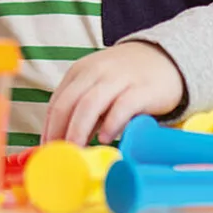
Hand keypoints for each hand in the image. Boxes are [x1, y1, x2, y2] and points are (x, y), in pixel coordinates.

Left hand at [43, 42, 184, 144]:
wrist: (164, 59)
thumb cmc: (126, 80)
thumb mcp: (98, 88)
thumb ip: (83, 111)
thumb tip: (66, 141)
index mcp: (80, 72)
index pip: (57, 101)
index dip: (49, 127)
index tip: (47, 148)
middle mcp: (95, 72)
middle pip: (69, 102)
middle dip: (59, 130)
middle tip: (58, 154)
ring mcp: (118, 79)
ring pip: (90, 104)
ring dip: (79, 129)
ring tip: (76, 150)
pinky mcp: (143, 89)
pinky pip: (122, 106)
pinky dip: (111, 123)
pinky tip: (105, 138)